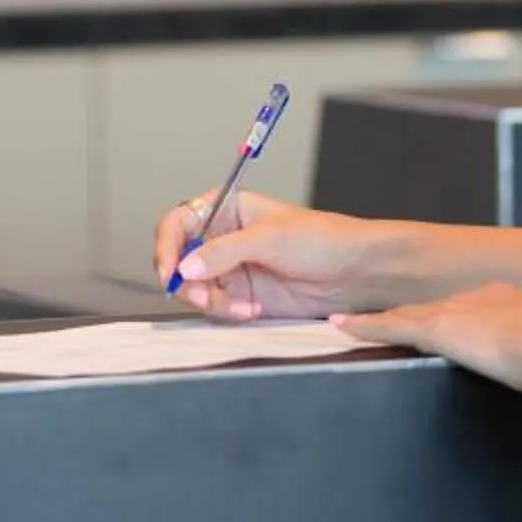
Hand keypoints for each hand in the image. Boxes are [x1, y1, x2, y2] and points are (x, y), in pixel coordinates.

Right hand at [152, 189, 402, 320]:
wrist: (354, 273)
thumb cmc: (321, 239)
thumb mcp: (270, 237)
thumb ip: (224, 251)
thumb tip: (186, 267)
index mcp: (226, 209)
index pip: (177, 223)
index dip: (166, 246)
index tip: (170, 270)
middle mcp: (222, 238)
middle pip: (178, 260)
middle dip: (185, 281)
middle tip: (201, 295)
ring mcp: (230, 269)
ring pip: (195, 288)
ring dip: (209, 300)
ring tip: (237, 306)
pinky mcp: (241, 296)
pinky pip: (216, 308)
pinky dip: (226, 312)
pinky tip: (251, 310)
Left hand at [333, 285, 521, 403]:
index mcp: (515, 304)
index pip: (473, 308)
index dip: (453, 316)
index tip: (442, 323)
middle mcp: (482, 300)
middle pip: (436, 307)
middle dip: (412, 313)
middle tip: (384, 317)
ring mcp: (458, 314)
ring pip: (409, 314)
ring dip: (382, 319)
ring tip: (354, 320)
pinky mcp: (438, 329)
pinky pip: (391, 327)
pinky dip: (365, 327)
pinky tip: (341, 327)